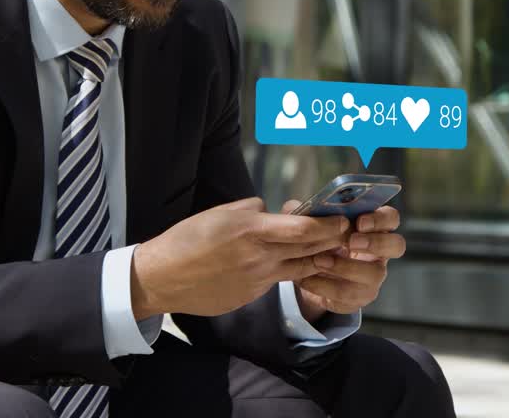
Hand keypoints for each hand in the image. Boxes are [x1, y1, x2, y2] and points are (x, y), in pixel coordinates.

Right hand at [131, 197, 348, 318]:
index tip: (342, 218)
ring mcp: (256, 280)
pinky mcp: (250, 296)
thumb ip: (251, 212)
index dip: (328, 225)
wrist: (161, 278)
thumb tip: (270, 212)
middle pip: (308, 249)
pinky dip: (284, 270)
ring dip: (316, 259)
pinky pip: (275, 280)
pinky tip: (287, 264)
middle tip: (346, 232)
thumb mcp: (219, 213)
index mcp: (250, 230)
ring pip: (298, 269)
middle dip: (331, 240)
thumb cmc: (186, 239)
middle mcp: (259, 257)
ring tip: (329, 249)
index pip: (303, 228)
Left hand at [281, 203, 405, 321]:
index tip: (360, 221)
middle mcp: (380, 252)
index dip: (380, 218)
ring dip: (346, 266)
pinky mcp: (359, 298)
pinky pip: (349, 295)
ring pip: (374, 274)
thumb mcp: (310, 224)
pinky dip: (325, 286)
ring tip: (319, 260)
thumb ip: (306, 213)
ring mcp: (373, 277)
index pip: (391, 218)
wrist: (309, 275)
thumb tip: (294, 207)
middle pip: (397, 245)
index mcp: (373, 227)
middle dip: (376, 242)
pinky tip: (308, 278)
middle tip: (351, 242)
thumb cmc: (317, 241)